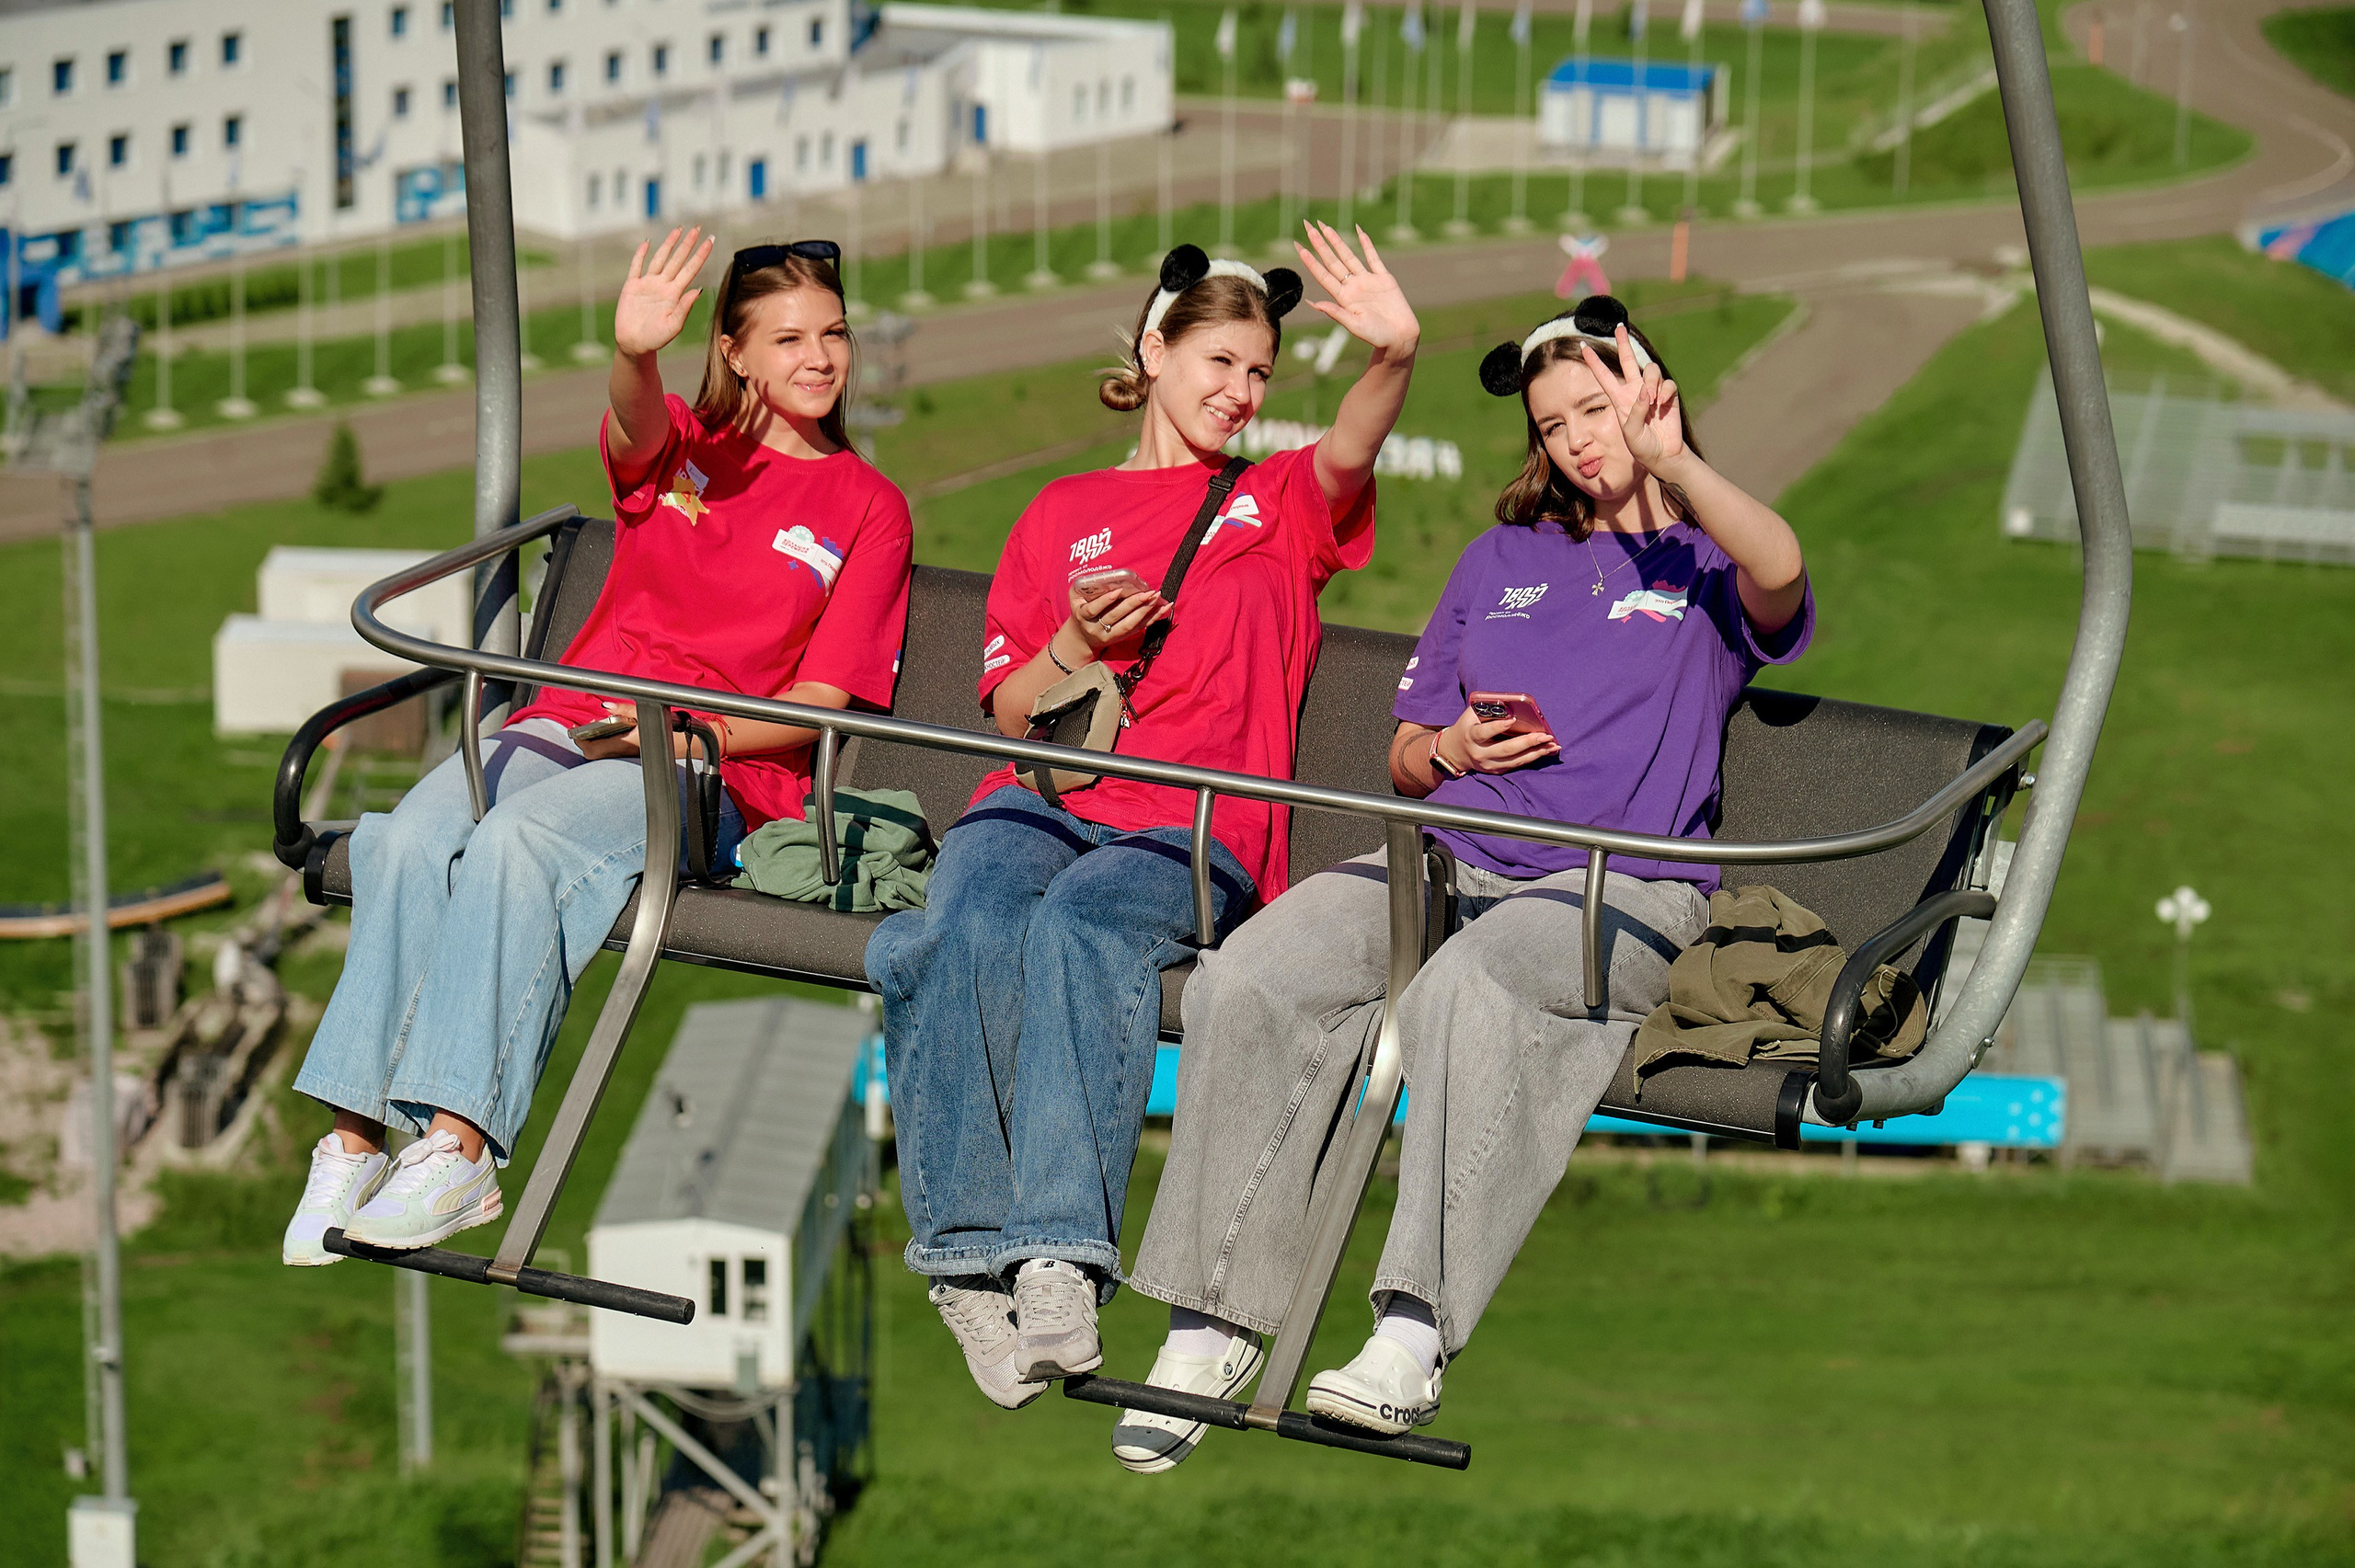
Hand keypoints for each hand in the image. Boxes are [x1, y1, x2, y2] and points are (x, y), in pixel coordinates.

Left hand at [574, 705, 699, 761]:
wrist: (690, 741)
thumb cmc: (670, 728)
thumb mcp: (645, 712)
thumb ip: (624, 709)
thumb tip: (606, 705)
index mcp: (624, 744)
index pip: (592, 750)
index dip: (580, 741)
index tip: (575, 730)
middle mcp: (624, 752)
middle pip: (594, 754)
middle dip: (584, 742)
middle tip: (582, 728)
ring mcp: (628, 754)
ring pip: (603, 753)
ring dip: (595, 741)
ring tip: (595, 726)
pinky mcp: (633, 752)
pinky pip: (612, 750)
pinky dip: (605, 741)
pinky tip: (610, 730)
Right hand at [614, 227, 715, 358]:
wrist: (635, 345)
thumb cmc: (656, 339)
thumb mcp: (673, 326)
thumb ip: (684, 308)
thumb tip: (697, 289)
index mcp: (675, 294)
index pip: (691, 269)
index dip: (701, 255)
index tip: (710, 240)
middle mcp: (663, 285)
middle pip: (678, 260)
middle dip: (688, 244)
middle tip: (698, 228)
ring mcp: (648, 284)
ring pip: (660, 258)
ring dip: (669, 244)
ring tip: (678, 229)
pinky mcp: (632, 286)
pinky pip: (636, 266)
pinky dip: (640, 254)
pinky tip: (647, 242)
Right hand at [1064, 584, 1167, 656]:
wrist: (1082, 638)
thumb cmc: (1080, 611)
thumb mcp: (1074, 599)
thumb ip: (1082, 587)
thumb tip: (1102, 574)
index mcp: (1082, 616)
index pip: (1093, 609)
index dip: (1105, 601)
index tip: (1118, 591)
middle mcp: (1096, 628)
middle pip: (1116, 616)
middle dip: (1133, 604)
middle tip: (1147, 592)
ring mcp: (1110, 635)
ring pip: (1129, 625)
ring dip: (1145, 611)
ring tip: (1156, 597)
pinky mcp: (1122, 638)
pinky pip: (1139, 628)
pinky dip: (1153, 618)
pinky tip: (1164, 609)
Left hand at [1293, 222, 1419, 355]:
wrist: (1400, 337)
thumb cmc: (1376, 336)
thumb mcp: (1354, 325)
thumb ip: (1335, 312)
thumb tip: (1312, 303)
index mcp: (1343, 298)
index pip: (1323, 275)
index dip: (1311, 261)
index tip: (1298, 247)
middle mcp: (1352, 287)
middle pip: (1332, 261)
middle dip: (1320, 244)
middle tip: (1308, 226)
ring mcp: (1368, 281)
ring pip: (1349, 256)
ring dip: (1337, 241)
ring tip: (1325, 227)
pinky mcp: (1384, 278)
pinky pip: (1373, 257)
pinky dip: (1366, 243)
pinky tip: (1358, 230)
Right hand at [1437, 709, 1558, 775]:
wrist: (1456, 751)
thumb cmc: (1468, 726)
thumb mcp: (1472, 715)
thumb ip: (1487, 709)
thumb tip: (1511, 704)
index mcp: (1471, 736)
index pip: (1484, 733)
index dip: (1498, 727)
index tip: (1512, 720)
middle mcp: (1480, 753)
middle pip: (1506, 749)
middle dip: (1528, 742)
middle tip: (1546, 736)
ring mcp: (1489, 765)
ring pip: (1515, 761)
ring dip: (1536, 753)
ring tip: (1553, 745)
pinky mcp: (1497, 771)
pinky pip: (1517, 765)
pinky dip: (1533, 757)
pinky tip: (1547, 751)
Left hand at [1578, 325, 1686, 473]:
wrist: (1663, 455)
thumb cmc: (1642, 447)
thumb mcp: (1630, 433)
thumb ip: (1634, 412)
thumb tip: (1645, 392)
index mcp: (1619, 399)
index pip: (1604, 376)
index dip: (1593, 362)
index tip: (1582, 346)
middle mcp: (1634, 391)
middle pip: (1628, 361)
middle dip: (1624, 343)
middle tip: (1619, 327)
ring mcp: (1652, 392)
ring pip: (1651, 370)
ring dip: (1651, 382)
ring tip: (1651, 400)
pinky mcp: (1668, 396)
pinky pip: (1667, 384)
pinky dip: (1665, 392)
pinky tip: (1662, 404)